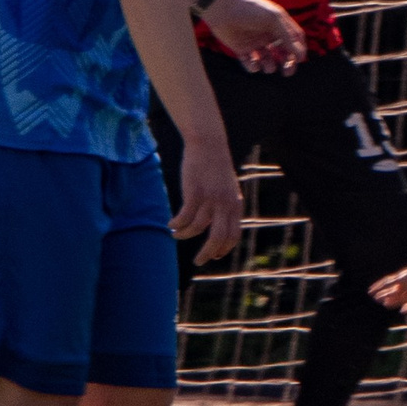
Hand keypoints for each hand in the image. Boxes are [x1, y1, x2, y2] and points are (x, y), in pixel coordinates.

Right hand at [170, 140, 245, 264]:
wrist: (209, 144)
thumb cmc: (216, 168)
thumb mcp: (227, 188)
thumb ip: (226, 205)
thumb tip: (221, 223)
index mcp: (235, 205)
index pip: (233, 235)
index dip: (223, 249)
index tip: (214, 256)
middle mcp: (225, 204)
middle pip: (218, 237)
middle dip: (207, 253)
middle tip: (198, 262)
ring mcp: (210, 198)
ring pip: (197, 228)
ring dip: (184, 235)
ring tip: (176, 234)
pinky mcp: (195, 192)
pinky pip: (184, 217)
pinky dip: (177, 224)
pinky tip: (171, 224)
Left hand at [203, 0, 305, 72]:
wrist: (222, 8)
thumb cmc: (250, 10)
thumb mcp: (274, 20)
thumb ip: (288, 37)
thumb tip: (302, 56)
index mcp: (278, 24)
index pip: (294, 39)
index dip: (299, 49)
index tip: (300, 60)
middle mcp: (268, 33)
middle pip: (283, 52)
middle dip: (287, 62)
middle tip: (287, 72)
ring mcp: (254, 41)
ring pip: (267, 59)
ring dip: (269, 65)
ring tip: (268, 66)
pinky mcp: (240, 48)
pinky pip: (250, 62)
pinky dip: (253, 67)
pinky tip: (253, 65)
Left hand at [374, 249, 406, 320]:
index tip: (404, 310)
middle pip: (402, 297)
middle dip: (394, 301)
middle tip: (386, 304)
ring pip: (393, 291)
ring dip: (384, 295)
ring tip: (375, 298)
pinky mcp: (402, 278)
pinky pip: (388, 283)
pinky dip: (380, 286)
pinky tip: (372, 291)